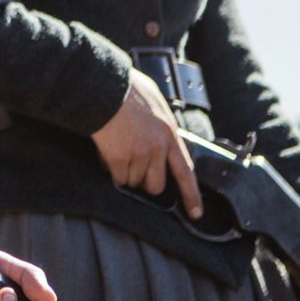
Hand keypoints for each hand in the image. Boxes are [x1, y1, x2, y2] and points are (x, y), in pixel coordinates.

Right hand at [91, 69, 202, 218]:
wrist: (104, 87)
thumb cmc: (126, 90)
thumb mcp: (156, 103)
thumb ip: (162, 125)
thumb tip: (165, 139)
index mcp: (169, 134)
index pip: (185, 172)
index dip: (191, 195)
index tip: (195, 213)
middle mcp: (158, 148)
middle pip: (155, 185)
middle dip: (144, 180)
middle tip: (132, 165)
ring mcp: (138, 154)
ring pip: (133, 182)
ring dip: (124, 172)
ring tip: (117, 149)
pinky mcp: (119, 158)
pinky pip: (117, 177)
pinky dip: (110, 169)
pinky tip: (107, 151)